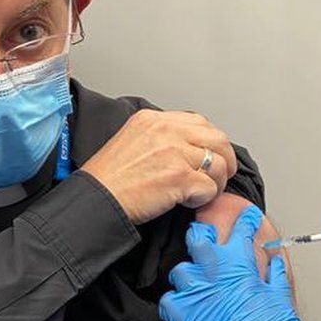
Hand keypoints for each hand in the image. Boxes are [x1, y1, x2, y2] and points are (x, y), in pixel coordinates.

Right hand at [81, 109, 236, 223]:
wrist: (96, 199)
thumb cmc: (108, 178)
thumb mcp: (131, 139)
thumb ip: (160, 136)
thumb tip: (187, 147)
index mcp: (154, 119)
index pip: (200, 122)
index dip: (210, 142)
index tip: (209, 156)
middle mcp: (166, 131)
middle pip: (217, 139)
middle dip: (224, 160)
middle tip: (219, 176)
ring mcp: (174, 153)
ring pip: (218, 165)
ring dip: (215, 182)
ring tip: (199, 192)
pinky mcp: (179, 178)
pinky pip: (210, 188)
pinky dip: (203, 198)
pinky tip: (186, 201)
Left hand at [159, 206, 316, 320]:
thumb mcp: (280, 301)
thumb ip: (275, 277)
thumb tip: (275, 263)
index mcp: (240, 268)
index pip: (239, 232)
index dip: (242, 221)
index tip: (244, 218)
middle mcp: (214, 277)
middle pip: (199, 240)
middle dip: (202, 233)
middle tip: (206, 235)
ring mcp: (195, 296)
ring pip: (180, 270)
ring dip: (189, 273)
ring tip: (197, 280)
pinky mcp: (182, 318)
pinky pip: (169, 300)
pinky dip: (176, 301)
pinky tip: (185, 305)